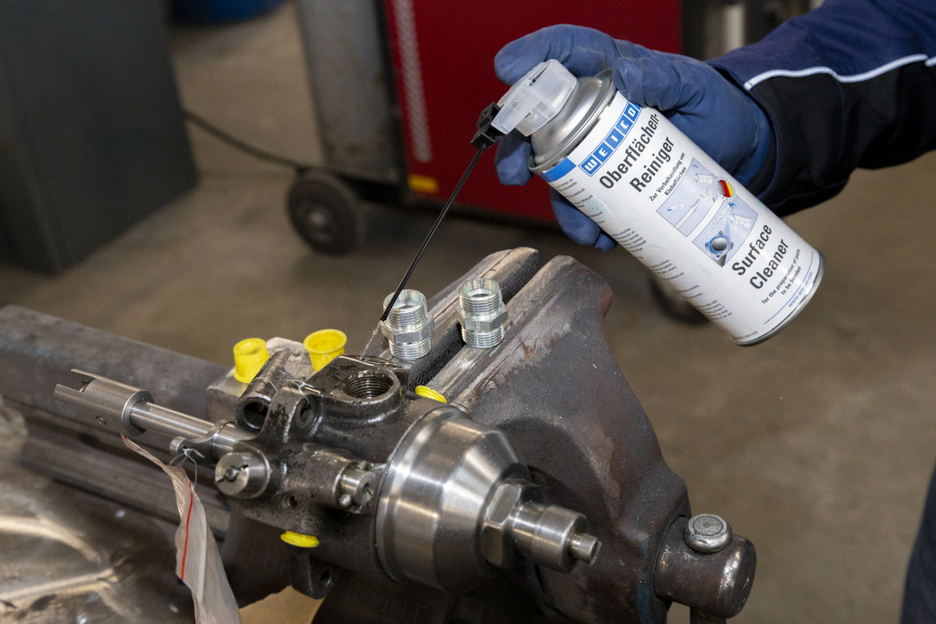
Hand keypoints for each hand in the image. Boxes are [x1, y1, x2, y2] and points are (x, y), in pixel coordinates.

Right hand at [494, 25, 770, 249]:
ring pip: (554, 171)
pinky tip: (602, 235)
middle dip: (517, 149)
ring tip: (578, 223)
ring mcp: (593, 148)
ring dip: (556, 201)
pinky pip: (584, 204)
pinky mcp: (607, 182)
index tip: (507, 67)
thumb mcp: (690, 84)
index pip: (561, 52)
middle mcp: (589, 109)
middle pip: (537, 123)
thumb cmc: (710, 105)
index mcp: (606, 70)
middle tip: (516, 170)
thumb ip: (659, 77)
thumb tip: (623, 77)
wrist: (736, 147)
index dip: (530, 55)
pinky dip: (589, 224)